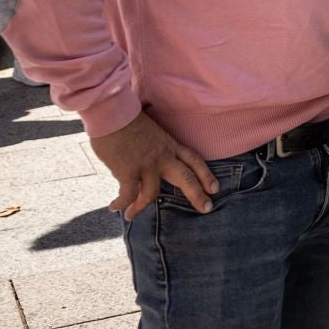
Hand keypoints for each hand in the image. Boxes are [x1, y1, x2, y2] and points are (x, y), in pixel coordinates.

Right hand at [90, 112, 217, 220]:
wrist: (113, 112)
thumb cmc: (128, 120)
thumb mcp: (151, 132)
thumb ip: (154, 148)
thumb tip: (145, 162)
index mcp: (170, 145)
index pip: (194, 160)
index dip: (206, 175)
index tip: (215, 188)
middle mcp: (163, 156)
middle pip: (186, 178)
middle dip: (197, 195)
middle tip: (207, 208)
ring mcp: (147, 164)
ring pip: (152, 193)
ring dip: (140, 207)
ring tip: (130, 215)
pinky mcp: (128, 170)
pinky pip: (128, 194)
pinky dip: (121, 203)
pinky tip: (114, 207)